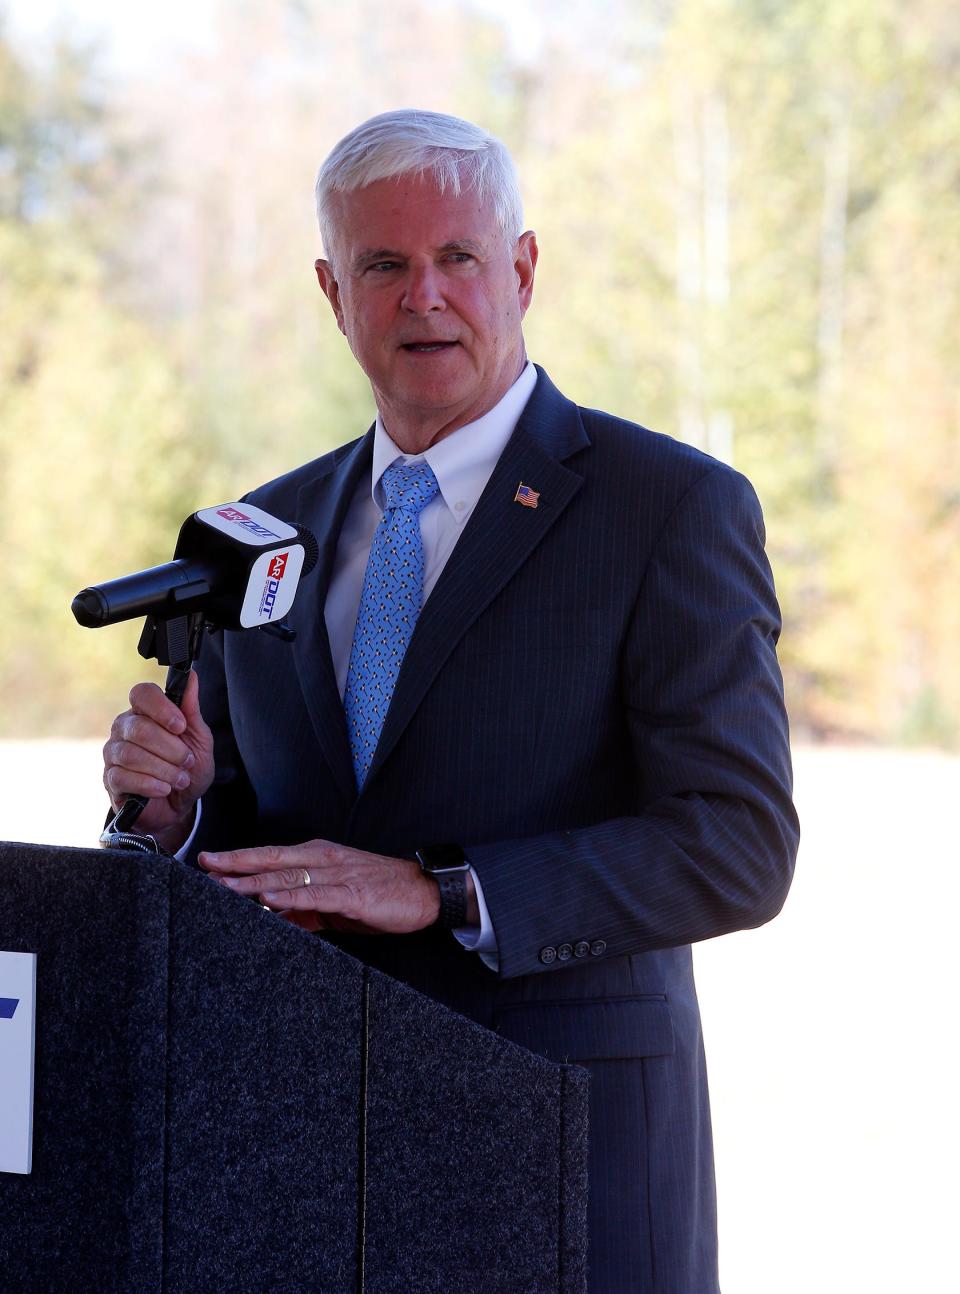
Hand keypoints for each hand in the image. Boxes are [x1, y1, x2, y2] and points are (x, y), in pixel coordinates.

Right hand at [102, 670, 214, 850]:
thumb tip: (192, 676)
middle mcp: (124, 728)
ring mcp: (113, 753)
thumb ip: (191, 709)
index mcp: (145, 712)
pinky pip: (123, 776)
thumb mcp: (198, 738)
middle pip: (139, 728)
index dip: (161, 708)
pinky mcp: (110, 779)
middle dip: (170, 748)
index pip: (142, 693)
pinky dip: (150, 784)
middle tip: (187, 761)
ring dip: (163, 769)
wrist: (180, 805)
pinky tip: (164, 789)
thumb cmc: (188, 768)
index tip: (181, 726)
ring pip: (131, 754)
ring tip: (180, 779)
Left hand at [198, 839, 441, 934]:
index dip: (239, 859)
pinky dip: (291, 896)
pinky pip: (316, 895)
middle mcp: (324, 859)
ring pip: (288, 876)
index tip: (209, 861)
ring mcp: (338, 875)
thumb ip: (304, 909)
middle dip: (236, 863)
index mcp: (318, 857)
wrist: (424, 893)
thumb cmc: (381, 895)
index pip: (271, 856)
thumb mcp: (336, 902)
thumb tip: (273, 918)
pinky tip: (270, 900)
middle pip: (272, 859)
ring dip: (254, 880)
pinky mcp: (353, 895)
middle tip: (204, 864)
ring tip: (225, 885)